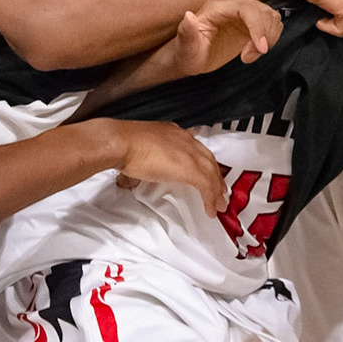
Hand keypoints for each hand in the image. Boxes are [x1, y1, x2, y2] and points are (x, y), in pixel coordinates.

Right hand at [98, 120, 225, 214]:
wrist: (122, 142)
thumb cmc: (124, 144)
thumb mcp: (141, 144)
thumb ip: (150, 153)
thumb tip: (147, 164)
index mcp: (174, 133)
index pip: (196, 148)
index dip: (204, 162)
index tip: (207, 172)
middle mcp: (185, 139)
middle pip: (208, 160)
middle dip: (216, 176)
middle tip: (220, 190)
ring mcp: (188, 153)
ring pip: (211, 173)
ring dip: (217, 190)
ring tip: (219, 204)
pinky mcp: (189, 168)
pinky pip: (207, 186)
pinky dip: (210, 198)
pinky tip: (211, 209)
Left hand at [169, 0, 281, 77]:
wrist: (192, 58)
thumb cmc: (188, 53)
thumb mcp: (185, 47)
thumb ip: (186, 32)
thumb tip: (188, 16)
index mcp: (217, 7)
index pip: (247, 8)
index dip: (258, 27)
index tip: (261, 48)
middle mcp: (232, 4)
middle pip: (262, 11)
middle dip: (263, 36)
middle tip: (249, 56)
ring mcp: (243, 12)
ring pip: (270, 16)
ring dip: (268, 38)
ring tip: (250, 54)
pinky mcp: (251, 21)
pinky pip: (272, 23)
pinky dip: (270, 38)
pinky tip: (255, 49)